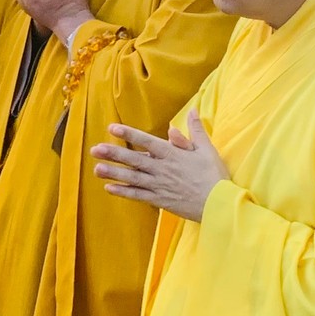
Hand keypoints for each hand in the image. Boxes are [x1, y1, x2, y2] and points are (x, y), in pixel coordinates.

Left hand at [92, 111, 227, 222]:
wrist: (219, 204)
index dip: (128, 133)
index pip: (146, 141)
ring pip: (132, 178)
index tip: (112, 127)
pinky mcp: (160, 200)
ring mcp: (159, 185)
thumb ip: (195, 131)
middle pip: (134, 159)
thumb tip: (193, 111)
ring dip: (113, 173)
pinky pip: (138, 196)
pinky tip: (109, 188)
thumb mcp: (207, 149)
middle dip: (114, 154)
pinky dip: (123, 192)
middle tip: (95, 149)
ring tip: (96, 169)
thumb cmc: (214, 175)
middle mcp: (162, 169)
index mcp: (172, 154)